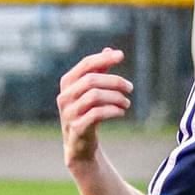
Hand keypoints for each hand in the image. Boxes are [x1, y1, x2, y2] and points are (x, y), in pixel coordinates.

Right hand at [57, 47, 131, 166]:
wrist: (79, 145)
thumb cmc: (87, 113)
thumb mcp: (91, 91)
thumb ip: (99, 71)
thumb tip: (110, 50)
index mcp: (67, 83)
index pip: (86, 64)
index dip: (104, 58)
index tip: (121, 56)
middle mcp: (64, 96)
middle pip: (92, 80)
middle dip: (115, 81)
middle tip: (130, 87)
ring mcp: (69, 112)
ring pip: (95, 96)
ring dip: (116, 97)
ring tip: (127, 103)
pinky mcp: (77, 128)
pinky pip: (96, 114)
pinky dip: (113, 111)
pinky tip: (121, 112)